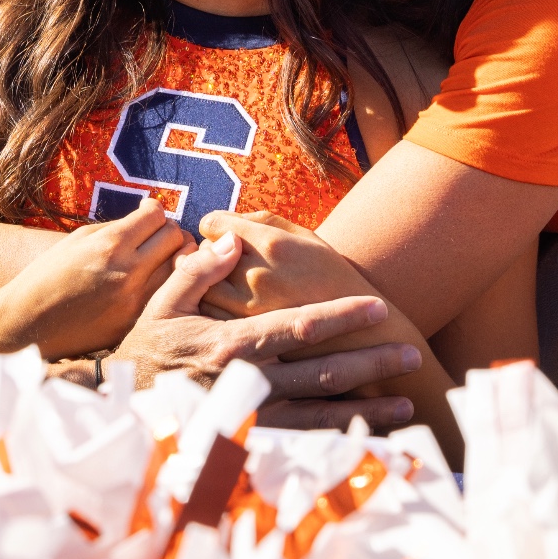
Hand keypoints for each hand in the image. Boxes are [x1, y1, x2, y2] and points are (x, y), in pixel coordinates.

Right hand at [7, 200, 192, 358]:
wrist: (26, 323)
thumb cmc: (48, 274)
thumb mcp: (78, 239)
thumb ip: (118, 227)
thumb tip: (149, 215)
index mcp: (110, 244)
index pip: (158, 216)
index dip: (154, 210)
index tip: (146, 214)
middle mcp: (127, 272)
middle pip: (176, 239)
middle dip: (169, 232)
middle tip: (155, 235)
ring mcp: (134, 302)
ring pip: (179, 269)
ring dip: (172, 259)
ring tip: (156, 259)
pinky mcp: (134, 324)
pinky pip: (163, 297)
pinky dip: (161, 286)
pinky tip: (144, 284)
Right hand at [113, 232, 421, 432]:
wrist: (116, 413)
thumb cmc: (143, 350)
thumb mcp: (162, 303)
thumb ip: (199, 271)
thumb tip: (231, 238)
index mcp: (229, 346)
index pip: (297, 328)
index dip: (340, 315)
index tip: (376, 305)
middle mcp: (245, 386)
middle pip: (321, 375)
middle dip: (370, 363)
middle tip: (411, 353)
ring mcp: (248, 423)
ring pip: (319, 418)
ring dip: (366, 411)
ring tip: (406, 403)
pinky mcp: (247, 451)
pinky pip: (302, 448)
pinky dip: (339, 444)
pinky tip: (369, 440)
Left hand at [197, 210, 377, 319]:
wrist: (356, 334)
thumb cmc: (330, 276)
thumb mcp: (305, 237)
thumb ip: (261, 222)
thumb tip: (224, 223)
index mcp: (271, 244)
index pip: (213, 224)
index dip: (217, 228)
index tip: (227, 236)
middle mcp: (254, 274)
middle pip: (202, 253)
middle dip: (210, 254)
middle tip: (229, 261)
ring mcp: (246, 308)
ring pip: (201, 285)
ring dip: (207, 282)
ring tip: (229, 283)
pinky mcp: (243, 336)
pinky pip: (209, 314)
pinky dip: (213, 307)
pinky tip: (231, 306)